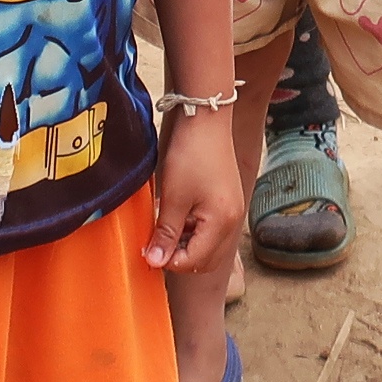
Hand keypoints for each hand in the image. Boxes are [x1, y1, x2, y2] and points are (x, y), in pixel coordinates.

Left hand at [143, 109, 238, 274]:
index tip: (148, 251)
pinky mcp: (228, 202)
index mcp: (222, 223)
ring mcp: (233, 211)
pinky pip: (213, 231)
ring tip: (166, 228)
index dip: (168, 260)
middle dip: (180, 257)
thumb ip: (165, 233)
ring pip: (210, 247)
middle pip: (205, 260)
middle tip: (157, 243)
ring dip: (187, 245)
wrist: (206, 120)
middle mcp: (233, 221)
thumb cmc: (190, 155)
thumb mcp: (173, 197)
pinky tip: (178, 216)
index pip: (194, 261)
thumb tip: (155, 262)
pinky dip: (195, 232)